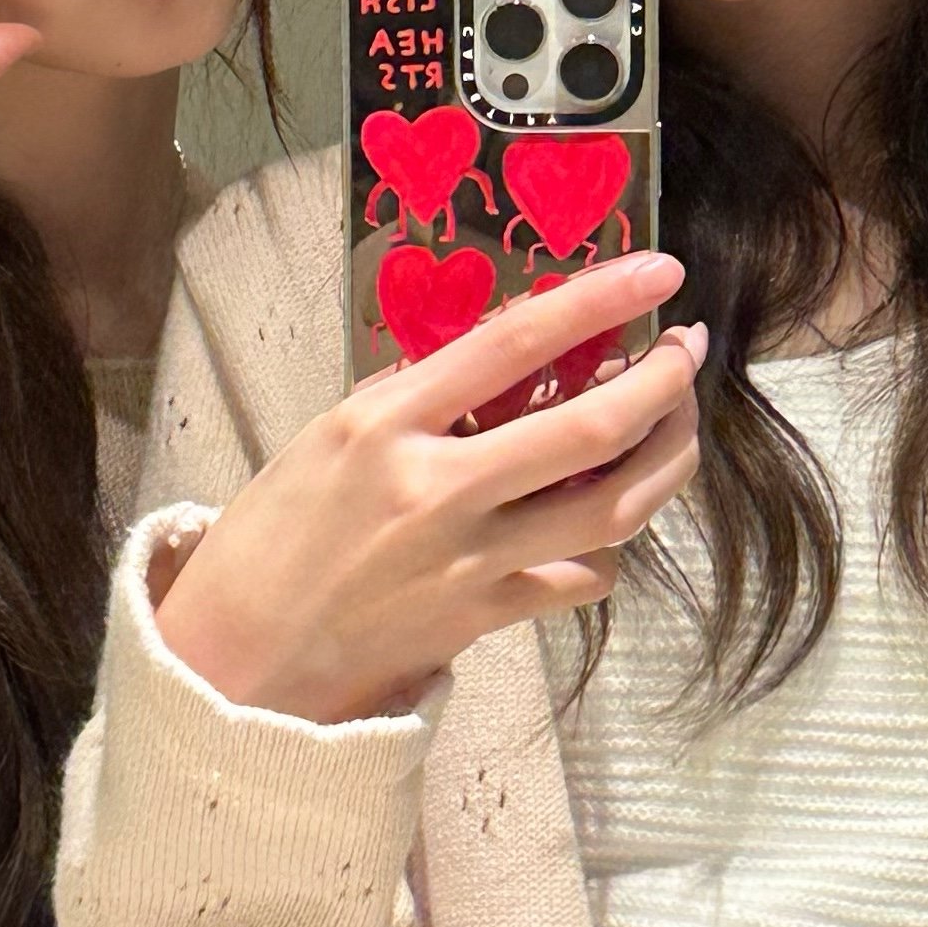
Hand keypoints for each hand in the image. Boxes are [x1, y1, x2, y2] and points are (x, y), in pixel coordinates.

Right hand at [154, 253, 705, 722]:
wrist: (239, 656)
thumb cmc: (275, 534)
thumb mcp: (329, 436)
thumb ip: (416, 393)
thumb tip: (504, 347)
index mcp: (386, 424)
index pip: (516, 341)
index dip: (600, 299)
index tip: (658, 270)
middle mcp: (437, 489)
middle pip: (590, 430)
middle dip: (663, 383)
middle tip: (688, 351)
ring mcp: (468, 560)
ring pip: (610, 509)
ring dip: (666, 459)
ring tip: (678, 424)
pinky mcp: (484, 619)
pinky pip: (580, 578)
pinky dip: (609, 547)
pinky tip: (608, 523)